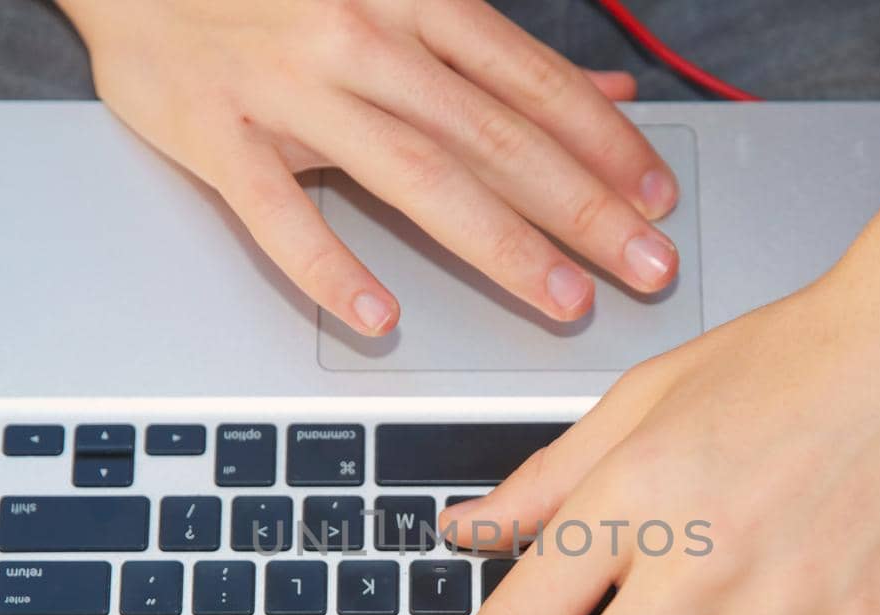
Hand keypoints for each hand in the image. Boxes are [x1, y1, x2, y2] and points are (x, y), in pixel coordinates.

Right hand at [56, 0, 680, 333]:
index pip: (532, 83)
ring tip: (561, 298)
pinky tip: (382, 318)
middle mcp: (366, 42)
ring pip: (416, 176)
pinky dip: (332, 269)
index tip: (658, 200)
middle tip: (647, 268)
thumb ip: (499, 54)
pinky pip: (281, 215)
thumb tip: (604, 94)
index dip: (605, 145)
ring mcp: (293, 91)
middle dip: (584, 208)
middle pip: (496, 137)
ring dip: (500, 244)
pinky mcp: (221, 136)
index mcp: (414, 3)